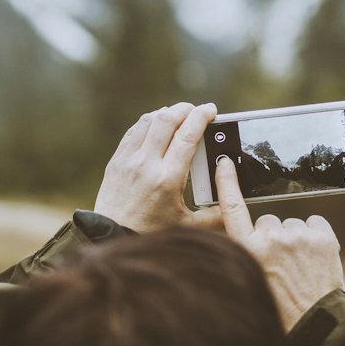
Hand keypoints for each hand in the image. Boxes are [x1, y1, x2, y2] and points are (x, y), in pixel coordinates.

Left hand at [93, 102, 223, 234]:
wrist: (111, 236)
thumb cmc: (150, 233)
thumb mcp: (187, 225)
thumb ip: (213, 215)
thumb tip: (233, 203)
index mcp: (167, 179)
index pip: (187, 136)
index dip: (201, 117)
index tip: (211, 110)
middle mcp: (146, 164)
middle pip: (167, 120)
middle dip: (185, 109)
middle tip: (197, 110)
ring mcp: (128, 160)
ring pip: (149, 120)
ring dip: (167, 113)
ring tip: (179, 116)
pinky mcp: (116, 160)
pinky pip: (134, 130)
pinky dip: (149, 122)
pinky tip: (158, 126)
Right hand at [215, 156, 343, 330]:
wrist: (316, 324)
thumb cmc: (281, 308)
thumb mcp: (251, 280)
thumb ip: (248, 254)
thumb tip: (253, 238)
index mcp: (247, 249)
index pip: (232, 209)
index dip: (227, 184)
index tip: (226, 163)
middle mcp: (270, 238)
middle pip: (267, 221)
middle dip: (273, 237)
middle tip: (281, 265)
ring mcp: (298, 235)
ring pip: (292, 225)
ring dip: (296, 240)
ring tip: (301, 268)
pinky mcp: (322, 236)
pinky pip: (315, 224)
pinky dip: (316, 237)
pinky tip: (316, 258)